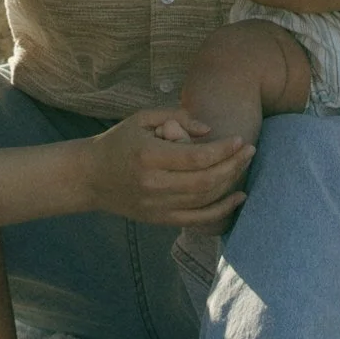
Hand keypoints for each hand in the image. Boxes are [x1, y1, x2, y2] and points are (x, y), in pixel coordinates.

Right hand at [85, 105, 252, 228]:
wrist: (90, 177)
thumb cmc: (117, 142)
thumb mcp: (141, 118)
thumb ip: (176, 118)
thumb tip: (209, 131)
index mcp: (148, 156)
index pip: (195, 157)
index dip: (222, 150)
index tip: (239, 139)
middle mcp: (154, 184)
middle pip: (205, 180)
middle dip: (233, 166)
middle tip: (250, 151)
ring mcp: (157, 206)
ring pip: (205, 200)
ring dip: (231, 184)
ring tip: (245, 167)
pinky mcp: (160, 219)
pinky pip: (197, 220)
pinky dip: (222, 211)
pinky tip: (239, 199)